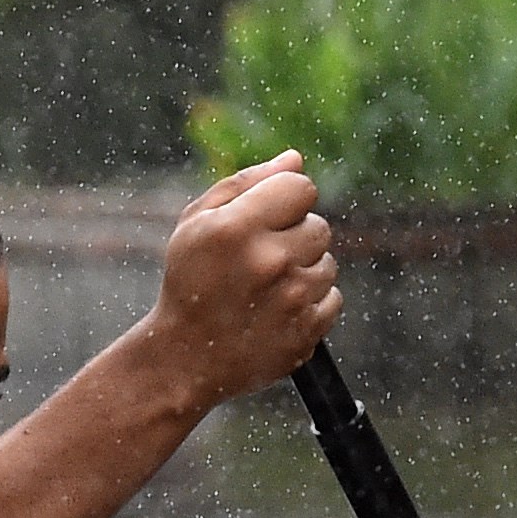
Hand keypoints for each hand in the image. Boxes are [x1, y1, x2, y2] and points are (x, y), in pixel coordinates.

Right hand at [136, 154, 338, 412]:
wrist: (184, 358)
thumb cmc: (189, 281)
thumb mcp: (196, 223)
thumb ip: (246, 183)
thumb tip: (295, 159)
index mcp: (238, 227)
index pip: (301, 187)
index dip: (285, 200)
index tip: (265, 219)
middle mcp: (269, 261)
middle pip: (319, 225)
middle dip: (294, 237)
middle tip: (259, 261)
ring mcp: (292, 300)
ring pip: (327, 264)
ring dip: (303, 271)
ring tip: (266, 289)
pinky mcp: (307, 332)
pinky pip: (332, 298)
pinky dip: (311, 303)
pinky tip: (277, 310)